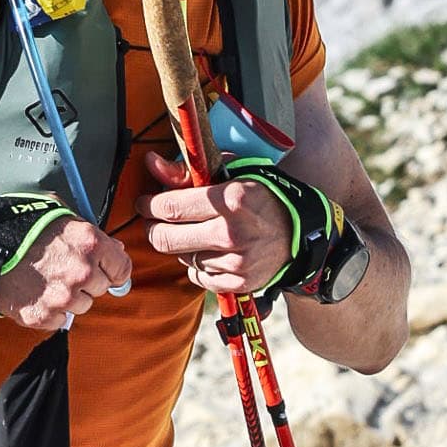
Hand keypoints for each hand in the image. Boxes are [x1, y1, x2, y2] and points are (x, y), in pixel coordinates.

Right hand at [0, 199, 129, 331]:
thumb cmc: (14, 225)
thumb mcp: (56, 212)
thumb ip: (86, 231)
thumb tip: (111, 247)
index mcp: (89, 243)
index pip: (122, 268)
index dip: (112, 268)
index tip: (104, 270)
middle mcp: (80, 271)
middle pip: (101, 288)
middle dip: (86, 281)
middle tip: (62, 270)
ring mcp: (62, 297)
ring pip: (82, 306)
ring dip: (68, 298)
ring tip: (44, 281)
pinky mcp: (43, 316)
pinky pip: (59, 320)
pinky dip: (49, 311)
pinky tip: (33, 293)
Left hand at [139, 163, 289, 294]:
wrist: (300, 232)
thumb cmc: (262, 196)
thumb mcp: (231, 173)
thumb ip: (186, 171)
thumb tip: (150, 163)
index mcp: (230, 200)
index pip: (170, 207)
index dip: (149, 206)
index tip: (145, 204)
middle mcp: (231, 233)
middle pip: (167, 239)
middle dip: (153, 229)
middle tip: (155, 222)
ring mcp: (235, 261)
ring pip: (182, 257)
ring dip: (182, 246)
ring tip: (195, 233)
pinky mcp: (238, 283)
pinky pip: (199, 277)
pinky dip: (198, 265)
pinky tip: (210, 251)